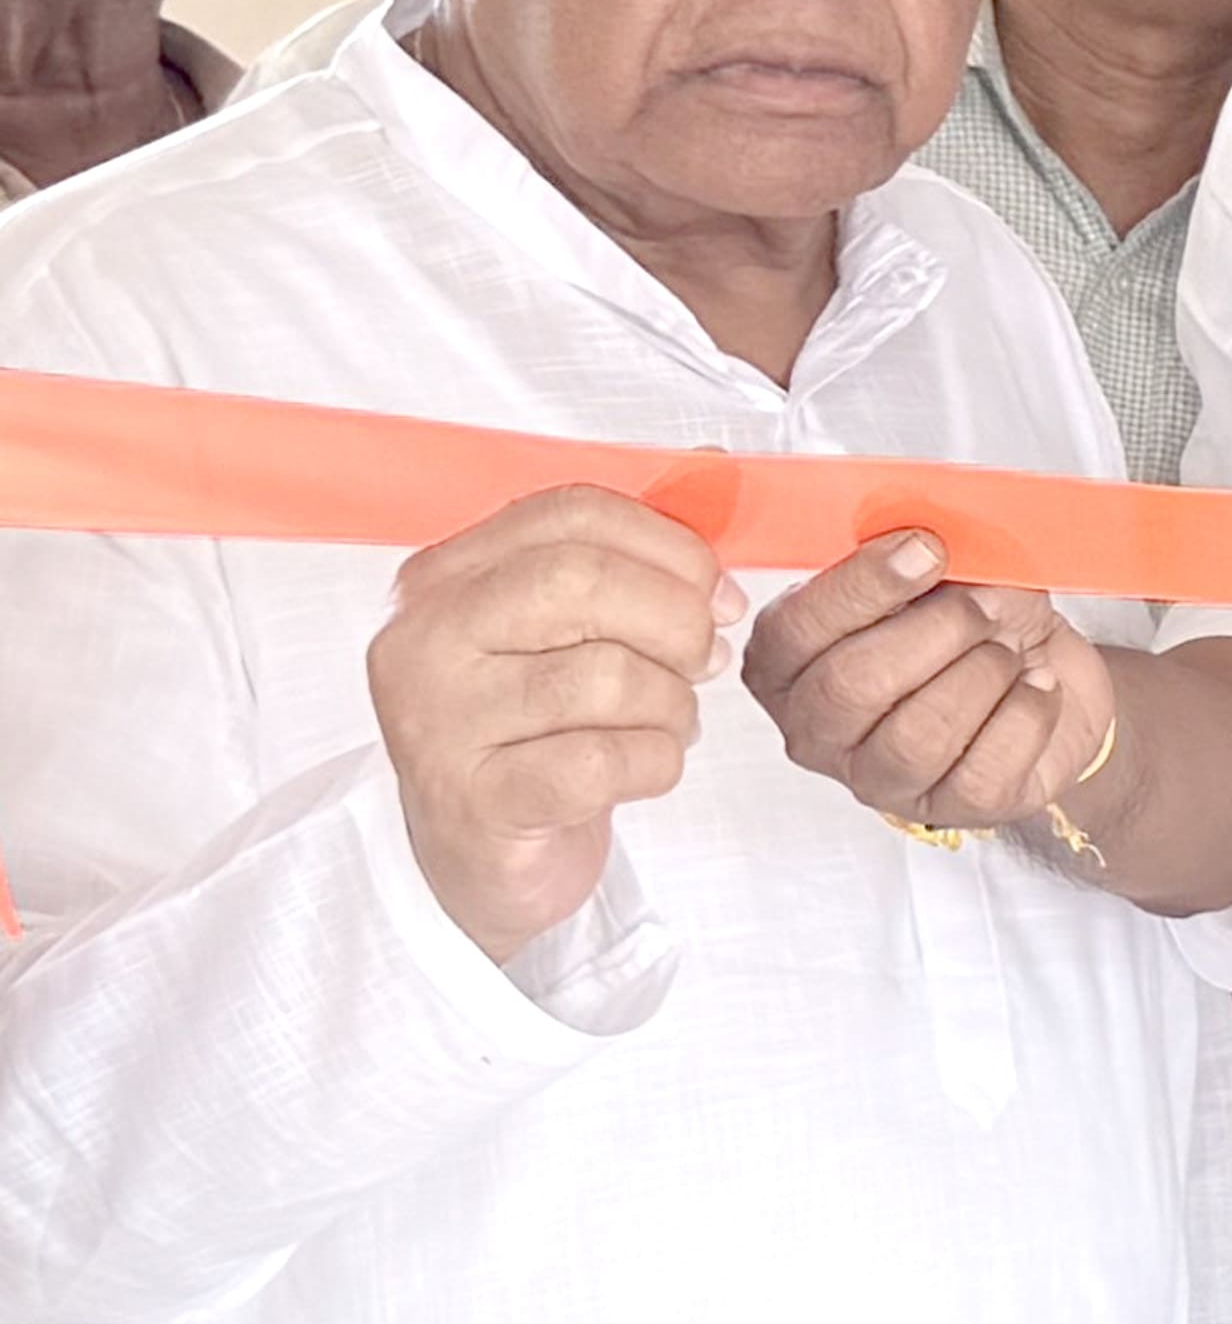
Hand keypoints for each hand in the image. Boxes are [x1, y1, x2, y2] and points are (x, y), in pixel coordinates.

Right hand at [367, 486, 736, 963]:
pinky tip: (639, 769)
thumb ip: (631, 550)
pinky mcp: (474, 800)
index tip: (715, 588)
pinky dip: (654, 762)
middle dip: (675, 619)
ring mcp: (438, 722)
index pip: (568, 512)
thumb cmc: (534, 732)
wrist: (482, 859)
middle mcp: (423, 640)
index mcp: (445, 578)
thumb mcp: (572, 631)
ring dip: (671, 703)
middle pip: (582, 582)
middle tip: (702, 658)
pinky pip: (605, 760)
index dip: (667, 543)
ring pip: (606, 676)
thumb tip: (709, 465)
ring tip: (664, 721)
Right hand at [742, 529, 1115, 841]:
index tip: (927, 548)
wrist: (1045, 676)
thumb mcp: (948, 571)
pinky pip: (982, 768)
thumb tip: (936, 537)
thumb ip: (926, 553)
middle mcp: (817, 730)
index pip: (796, 630)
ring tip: (1008, 650)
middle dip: (937, 630)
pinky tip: (1036, 686)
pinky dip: (1026, 713)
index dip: (864, 585)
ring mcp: (878, 779)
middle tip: (984, 607)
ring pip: (917, 734)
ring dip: (982, 673)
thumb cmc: (978, 623)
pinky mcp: (950, 808)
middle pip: (852, 686)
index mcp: (789, 662)